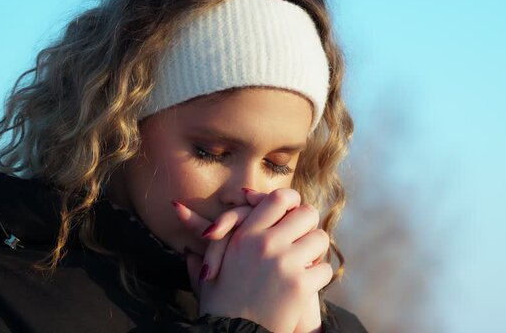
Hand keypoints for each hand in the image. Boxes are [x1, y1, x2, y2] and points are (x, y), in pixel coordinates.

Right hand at [175, 188, 327, 332]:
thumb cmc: (220, 308)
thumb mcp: (207, 275)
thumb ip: (202, 248)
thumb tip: (181, 224)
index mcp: (244, 236)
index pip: (280, 197)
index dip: (291, 202)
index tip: (293, 213)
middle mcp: (265, 243)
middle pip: (306, 213)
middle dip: (308, 224)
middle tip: (306, 237)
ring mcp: (284, 262)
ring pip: (319, 238)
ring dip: (316, 250)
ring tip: (308, 262)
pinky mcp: (299, 284)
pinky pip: (324, 268)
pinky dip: (320, 277)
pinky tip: (309, 285)